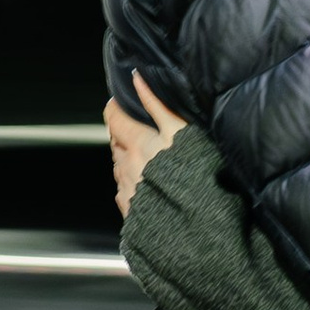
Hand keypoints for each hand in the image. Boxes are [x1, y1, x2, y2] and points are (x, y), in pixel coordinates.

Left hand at [104, 77, 188, 219]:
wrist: (196, 229)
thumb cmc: (195, 177)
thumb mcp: (180, 132)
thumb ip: (157, 105)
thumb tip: (137, 79)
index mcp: (137, 144)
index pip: (114, 119)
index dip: (115, 109)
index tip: (121, 104)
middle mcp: (126, 167)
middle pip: (116, 144)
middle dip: (124, 136)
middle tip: (142, 132)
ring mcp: (127, 192)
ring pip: (120, 169)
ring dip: (129, 162)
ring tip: (152, 163)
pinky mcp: (132, 214)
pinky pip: (126, 194)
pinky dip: (134, 186)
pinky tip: (151, 189)